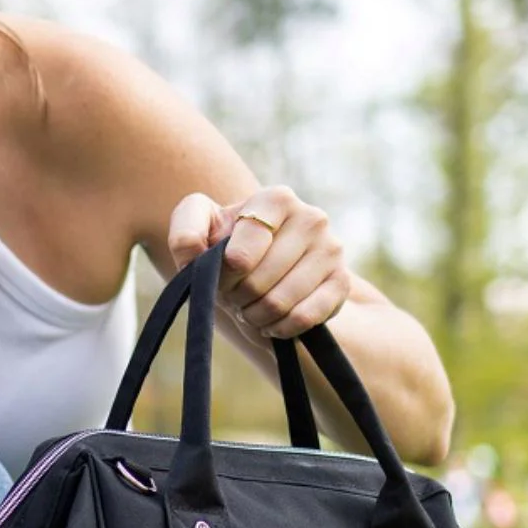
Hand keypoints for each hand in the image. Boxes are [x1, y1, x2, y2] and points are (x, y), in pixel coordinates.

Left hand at [167, 186, 349, 339]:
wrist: (267, 272)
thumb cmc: (228, 248)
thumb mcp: (200, 232)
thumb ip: (185, 232)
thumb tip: (192, 250)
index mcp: (276, 199)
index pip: (239, 256)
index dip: (223, 276)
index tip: (222, 273)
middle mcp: (311, 217)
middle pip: (258, 282)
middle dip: (238, 297)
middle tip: (236, 293)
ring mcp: (332, 249)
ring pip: (280, 303)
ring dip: (256, 315)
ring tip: (252, 305)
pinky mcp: (342, 282)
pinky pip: (304, 318)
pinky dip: (280, 328)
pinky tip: (272, 320)